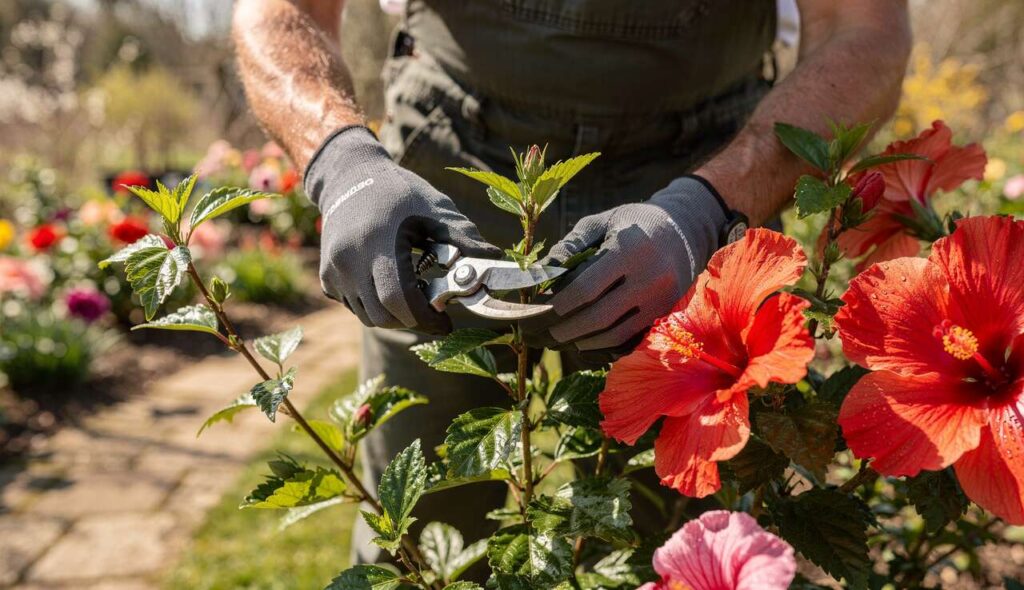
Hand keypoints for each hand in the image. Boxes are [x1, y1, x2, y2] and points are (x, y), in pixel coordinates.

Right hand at [306, 126, 499, 333]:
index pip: (399, 300)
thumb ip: (464, 237)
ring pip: (368, 316)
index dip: (425, 319)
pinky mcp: (327, 276)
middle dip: (412, 319)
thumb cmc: (399, 192)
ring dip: (393, 314)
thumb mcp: (435, 208)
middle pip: (383, 316)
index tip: (445, 323)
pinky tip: (387, 282)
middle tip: (432, 308)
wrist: (350, 176)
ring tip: (411, 291)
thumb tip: (496, 260)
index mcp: (379, 244)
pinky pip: (353, 306)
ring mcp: (334, 271)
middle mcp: (350, 261)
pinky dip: (374, 304)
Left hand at [524, 176, 727, 359]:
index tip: (536, 311)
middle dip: (564, 329)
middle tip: (539, 333)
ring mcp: (662, 300)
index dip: (558, 304)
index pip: (586, 288)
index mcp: (630, 249)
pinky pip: (630, 338)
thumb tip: (539, 275)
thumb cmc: (632, 223)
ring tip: (557, 340)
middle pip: (599, 316)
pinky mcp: (666, 315)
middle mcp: (650, 277)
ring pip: (614, 334)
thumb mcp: (600, 223)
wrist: (683, 230)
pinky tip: (583, 342)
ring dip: (581, 341)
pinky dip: (603, 344)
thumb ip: (569, 246)